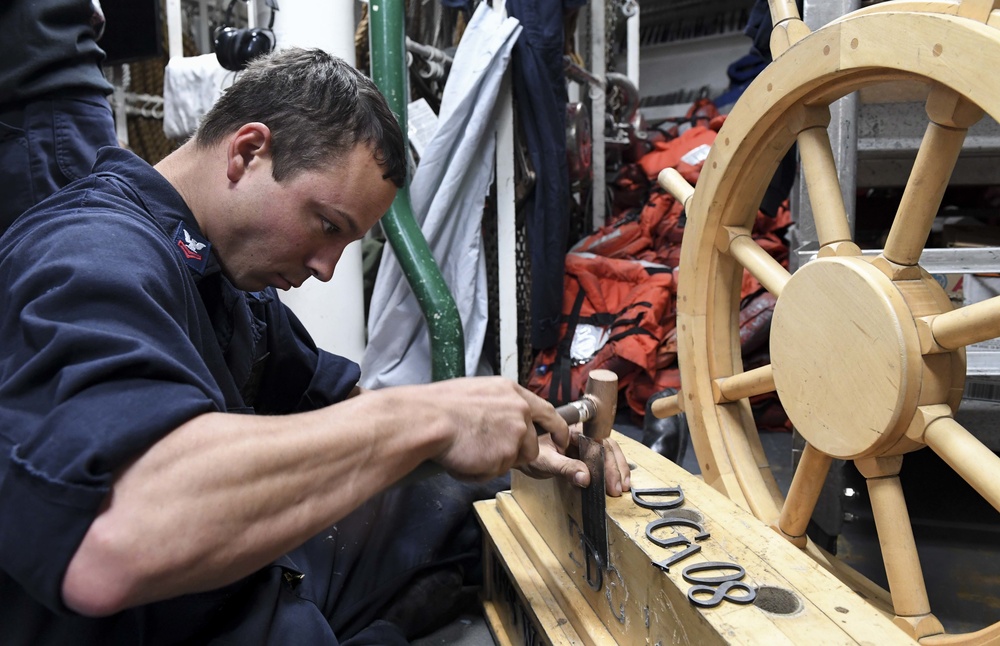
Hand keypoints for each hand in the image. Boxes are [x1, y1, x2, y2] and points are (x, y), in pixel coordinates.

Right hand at [423, 377, 570, 480]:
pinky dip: (480, 470)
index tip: (561, 439)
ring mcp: (516, 433)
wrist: (428, 419)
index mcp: (512, 392)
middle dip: (514, 454)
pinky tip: (464, 457)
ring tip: (469, 450)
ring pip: (513, 460)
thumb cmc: (440, 406)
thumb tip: (500, 419)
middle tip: (488, 452)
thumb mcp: (477, 393)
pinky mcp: (507, 454)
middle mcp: (520, 411)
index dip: (556, 428)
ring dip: (494, 461)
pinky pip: (496, 471)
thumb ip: (497, 406)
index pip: (547, 411)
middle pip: (530, 444)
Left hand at [517, 428, 630, 496]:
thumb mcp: (545, 461)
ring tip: (620, 487)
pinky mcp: (583, 453)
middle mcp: (582, 433)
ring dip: (616, 469)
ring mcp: (584, 442)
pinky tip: (613, 482)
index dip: (608, 462)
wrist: (520, 454)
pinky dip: (609, 470)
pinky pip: (600, 459)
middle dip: (615, 468)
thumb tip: (585, 477)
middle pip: (607, 447)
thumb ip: (564, 468)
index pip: (599, 443)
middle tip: (617, 488)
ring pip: (607, 452)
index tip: (611, 481)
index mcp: (574, 429)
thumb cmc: (529, 452)